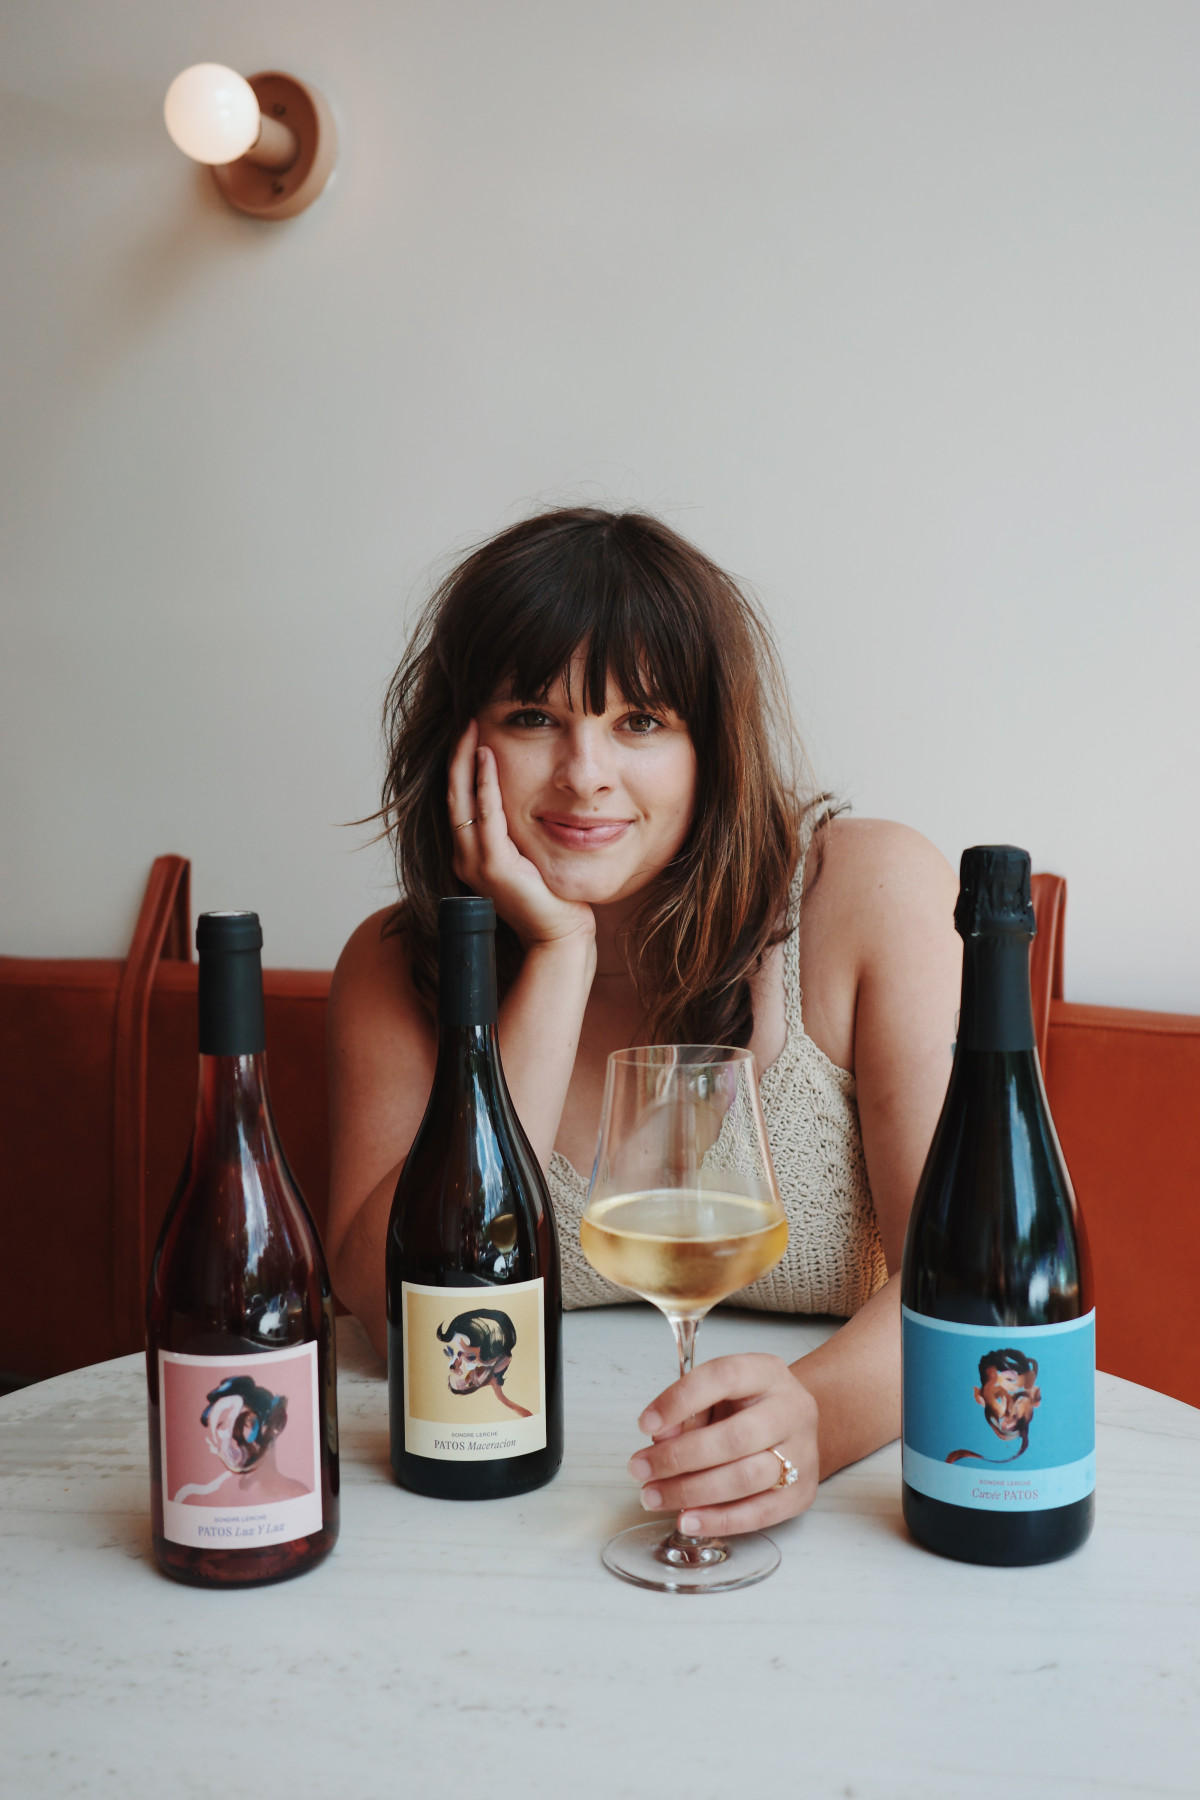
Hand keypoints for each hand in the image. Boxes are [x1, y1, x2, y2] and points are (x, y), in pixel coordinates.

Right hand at [448, 722, 595, 950]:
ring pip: (462, 801)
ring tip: (471, 730)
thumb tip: (528, 801)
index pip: (458, 801)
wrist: (559, 936)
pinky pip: (486, 817)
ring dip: (465, 762)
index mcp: (472, 855)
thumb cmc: (553, 898)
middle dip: (456, 756)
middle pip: (452, 795)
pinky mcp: (495, 868)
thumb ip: (519, 832)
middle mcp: (466, 858)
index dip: (459, 766)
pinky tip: (488, 760)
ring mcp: (475, 864)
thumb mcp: (530, 857)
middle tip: (465, 721)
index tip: (469, 734)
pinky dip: (485, 785)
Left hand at [627, 1353, 818, 1536]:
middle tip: (641, 1468)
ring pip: (745, 1478)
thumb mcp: (718, 1394)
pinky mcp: (803, 1494)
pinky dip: (718, 1520)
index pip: (723, 1377)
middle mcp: (792, 1410)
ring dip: (691, 1491)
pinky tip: (688, 1520)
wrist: (793, 1428)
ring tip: (655, 1496)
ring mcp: (803, 1454)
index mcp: (767, 1373)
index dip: (680, 1400)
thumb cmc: (747, 1408)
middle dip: (679, 1457)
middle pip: (735, 1437)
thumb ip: (688, 1410)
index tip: (646, 1424)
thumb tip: (660, 1438)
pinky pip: (759, 1514)